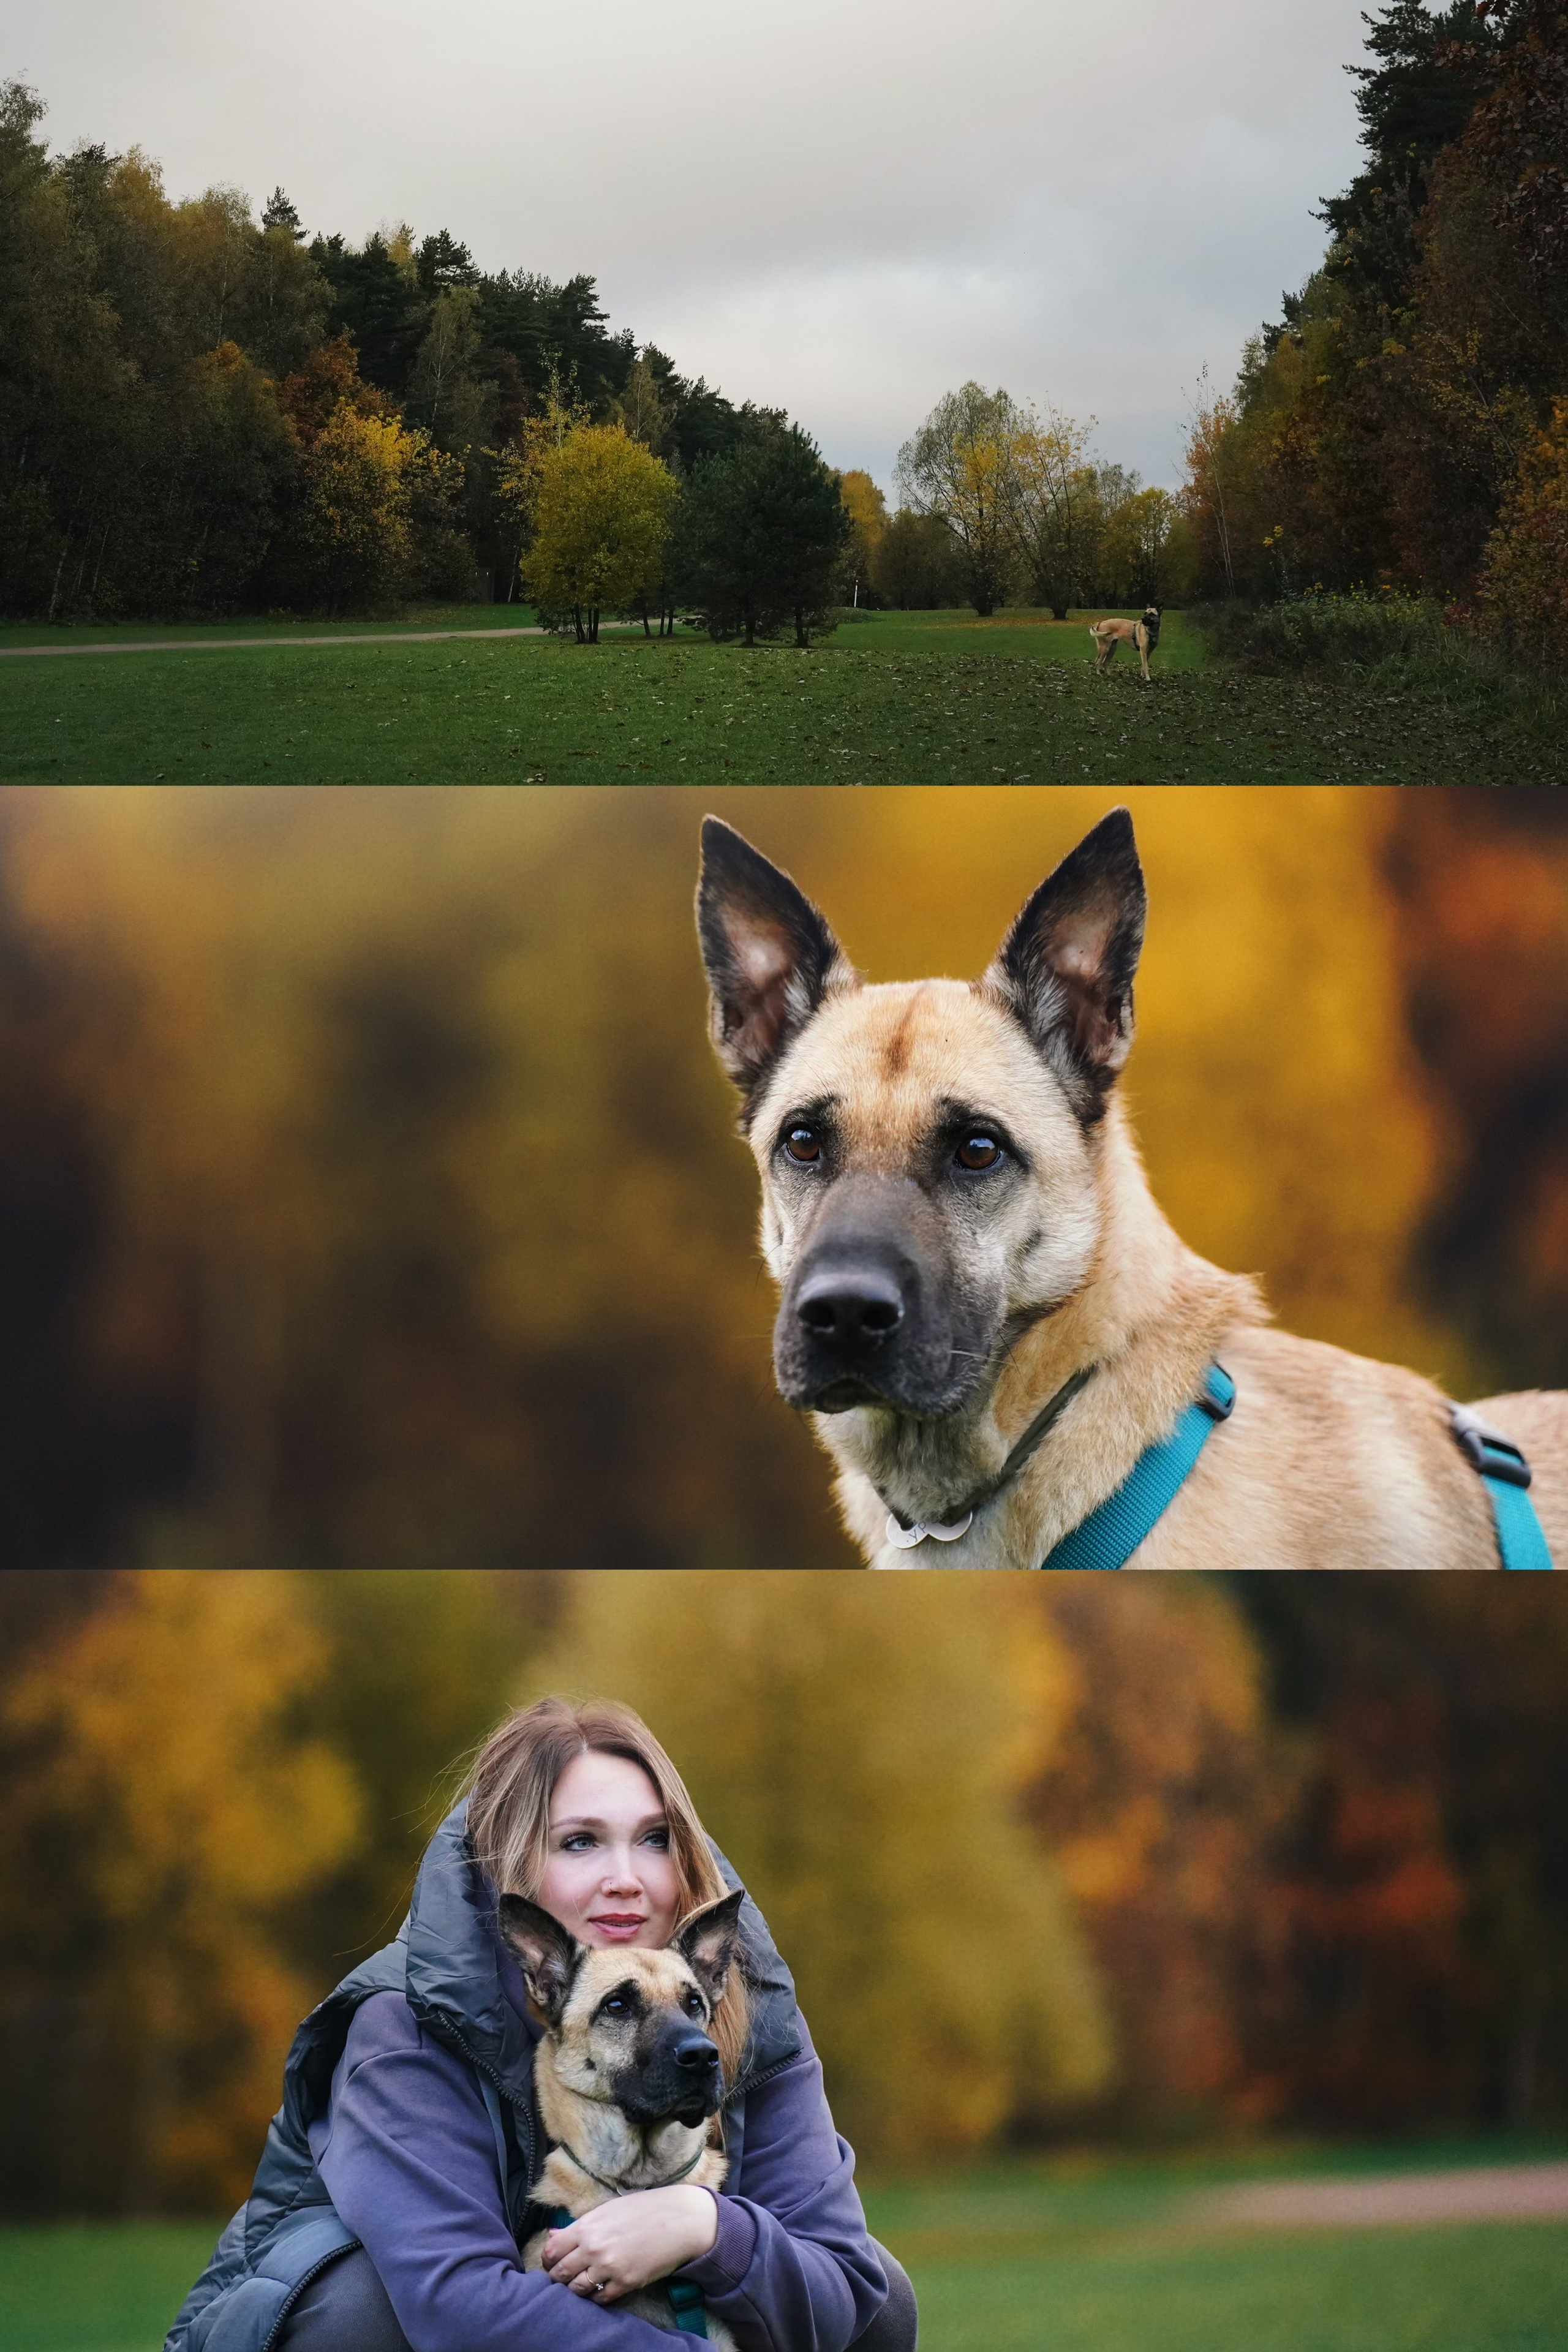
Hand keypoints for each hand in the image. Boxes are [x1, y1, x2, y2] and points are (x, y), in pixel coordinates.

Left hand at [544, 2187, 718, 2302]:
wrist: (679, 2220)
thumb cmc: (643, 2209)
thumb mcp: (608, 2210)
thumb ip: (579, 2226)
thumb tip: (551, 2236)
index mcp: (587, 2226)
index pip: (551, 2251)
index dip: (548, 2260)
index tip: (551, 2263)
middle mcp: (594, 2248)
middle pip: (560, 2274)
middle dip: (558, 2277)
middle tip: (563, 2277)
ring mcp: (609, 2267)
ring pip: (577, 2289)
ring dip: (575, 2289)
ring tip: (581, 2284)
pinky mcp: (625, 2283)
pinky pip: (600, 2299)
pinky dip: (596, 2297)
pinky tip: (599, 2289)